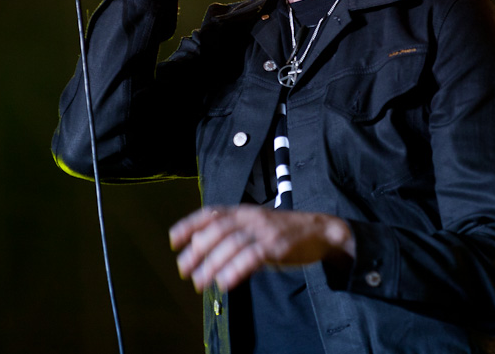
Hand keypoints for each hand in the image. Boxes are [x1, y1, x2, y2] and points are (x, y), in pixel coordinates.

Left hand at [169, 205, 355, 291]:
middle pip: (217, 230)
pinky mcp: (277, 246)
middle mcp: (251, 218)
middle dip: (196, 250)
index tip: (173, 240)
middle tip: (183, 269)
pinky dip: (235, 270)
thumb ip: (235, 236)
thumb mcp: (257, 227)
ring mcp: (264, 231)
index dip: (190, 224)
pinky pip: (252, 257)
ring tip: (200, 282)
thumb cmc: (284, 232)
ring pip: (231, 245)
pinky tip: (224, 283)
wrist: (320, 232)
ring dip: (212, 264)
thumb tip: (206, 255)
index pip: (211, 213)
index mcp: (244, 211)